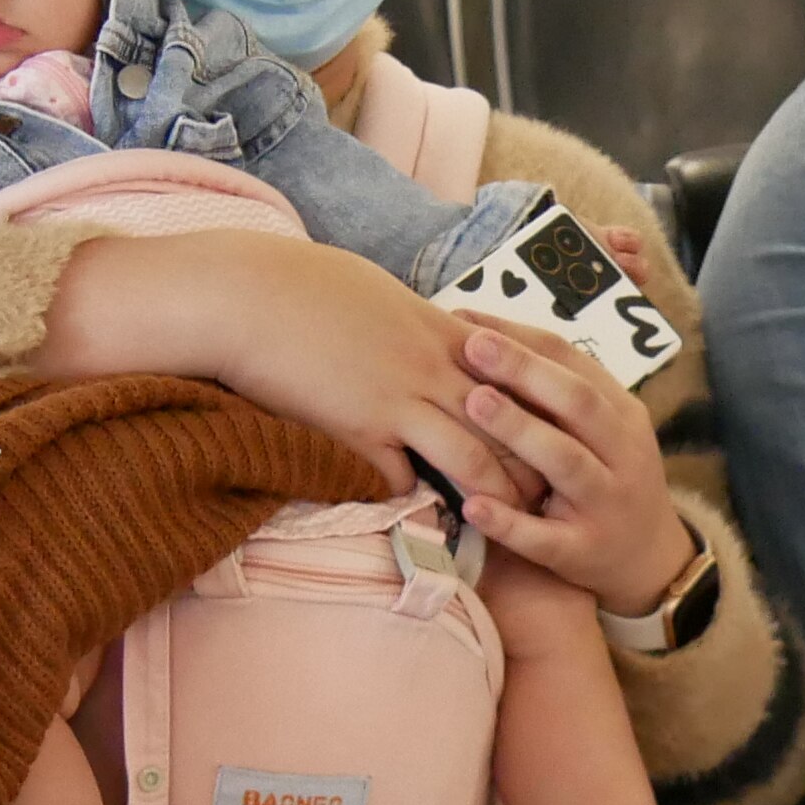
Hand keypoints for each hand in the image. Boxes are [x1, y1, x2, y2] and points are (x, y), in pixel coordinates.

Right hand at [58, 229, 530, 513]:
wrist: (246, 296)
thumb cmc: (302, 284)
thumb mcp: (377, 292)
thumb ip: (414, 321)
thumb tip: (432, 330)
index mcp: (439, 329)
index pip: (515, 375)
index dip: (539, 408)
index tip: (557, 433)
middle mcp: (430, 366)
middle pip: (507, 423)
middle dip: (535, 461)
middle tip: (555, 494)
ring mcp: (396, 401)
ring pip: (470, 458)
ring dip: (492, 494)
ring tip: (508, 520)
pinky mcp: (357, 432)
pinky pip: (399, 478)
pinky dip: (411, 497)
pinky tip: (416, 510)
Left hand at [445, 317, 702, 612]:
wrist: (648, 558)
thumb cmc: (607, 477)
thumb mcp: (602, 430)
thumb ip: (559, 393)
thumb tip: (487, 336)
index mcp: (622, 413)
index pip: (574, 363)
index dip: (521, 339)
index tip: (468, 322)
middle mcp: (622, 453)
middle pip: (576, 402)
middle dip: (524, 371)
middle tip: (473, 346)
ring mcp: (606, 503)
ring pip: (566, 462)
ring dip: (520, 430)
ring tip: (475, 402)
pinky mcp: (584, 552)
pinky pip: (545, 538)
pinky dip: (509, 523)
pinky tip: (473, 506)